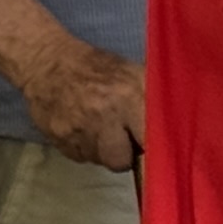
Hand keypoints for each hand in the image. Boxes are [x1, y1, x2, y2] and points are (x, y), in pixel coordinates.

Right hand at [21, 37, 147, 169]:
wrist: (46, 61)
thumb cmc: (97, 68)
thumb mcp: (132, 73)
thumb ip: (154, 100)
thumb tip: (177, 130)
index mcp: (128, 97)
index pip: (150, 141)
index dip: (153, 150)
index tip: (153, 149)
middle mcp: (103, 116)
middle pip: (122, 162)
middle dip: (124, 154)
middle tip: (122, 136)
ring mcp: (77, 130)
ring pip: (100, 161)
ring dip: (103, 150)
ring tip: (100, 128)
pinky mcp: (59, 139)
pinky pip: (81, 157)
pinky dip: (84, 148)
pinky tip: (83, 127)